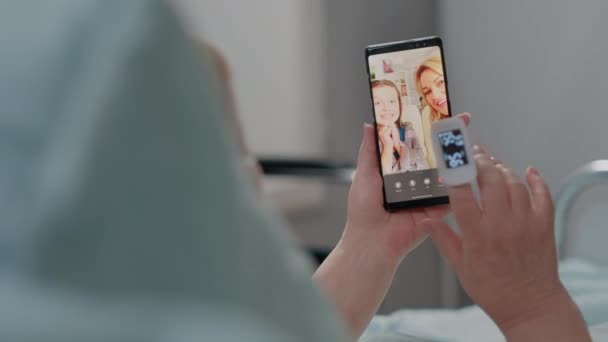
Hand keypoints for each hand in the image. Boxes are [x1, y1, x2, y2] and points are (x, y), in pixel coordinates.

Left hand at [344, 113, 469, 260]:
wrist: (372, 241)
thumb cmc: (363, 212)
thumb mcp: (364, 174)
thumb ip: (370, 150)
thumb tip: (368, 125)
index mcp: (398, 171)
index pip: (416, 145)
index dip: (426, 130)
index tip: (438, 113)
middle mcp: (414, 181)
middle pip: (435, 156)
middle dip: (448, 139)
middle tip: (459, 121)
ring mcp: (427, 194)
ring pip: (447, 172)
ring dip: (457, 157)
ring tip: (464, 140)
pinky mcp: (437, 210)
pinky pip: (452, 195)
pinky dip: (460, 183)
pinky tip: (466, 168)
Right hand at [424, 146, 589, 340]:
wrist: (529, 305)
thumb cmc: (493, 289)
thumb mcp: (460, 266)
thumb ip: (444, 239)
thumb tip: (427, 221)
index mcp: (478, 235)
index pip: (461, 194)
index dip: (453, 174)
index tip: (449, 162)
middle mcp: (502, 225)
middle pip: (490, 179)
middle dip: (480, 162)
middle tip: (473, 154)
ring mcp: (525, 223)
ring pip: (514, 183)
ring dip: (502, 169)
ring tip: (492, 165)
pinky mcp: (543, 225)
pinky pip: (542, 194)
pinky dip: (536, 180)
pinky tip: (528, 172)